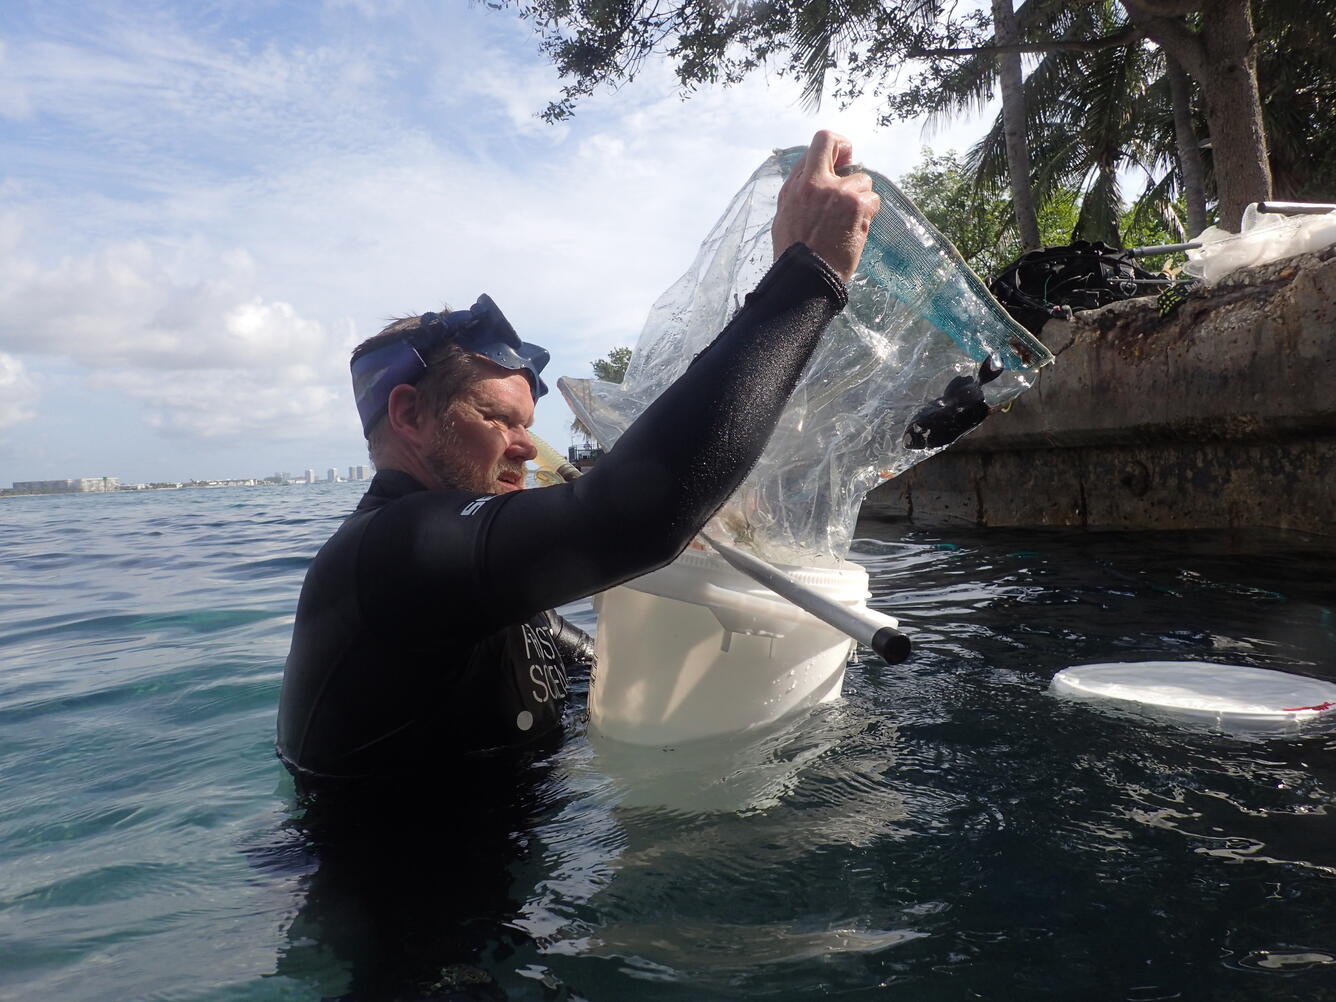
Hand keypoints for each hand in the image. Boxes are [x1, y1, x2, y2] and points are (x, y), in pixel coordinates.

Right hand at [771, 130, 880, 282]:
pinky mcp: (856, 204)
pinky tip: (856, 230)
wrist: (806, 277)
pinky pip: (872, 199)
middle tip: (850, 178)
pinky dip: (869, 214)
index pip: (816, 147)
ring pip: (862, 180)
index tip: (839, 162)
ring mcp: (836, 191)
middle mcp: (814, 183)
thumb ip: (799, 193)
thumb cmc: (795, 255)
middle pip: (833, 143)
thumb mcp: (784, 217)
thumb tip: (814, 180)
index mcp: (795, 186)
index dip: (832, 150)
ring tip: (849, 223)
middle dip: (846, 151)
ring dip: (860, 199)